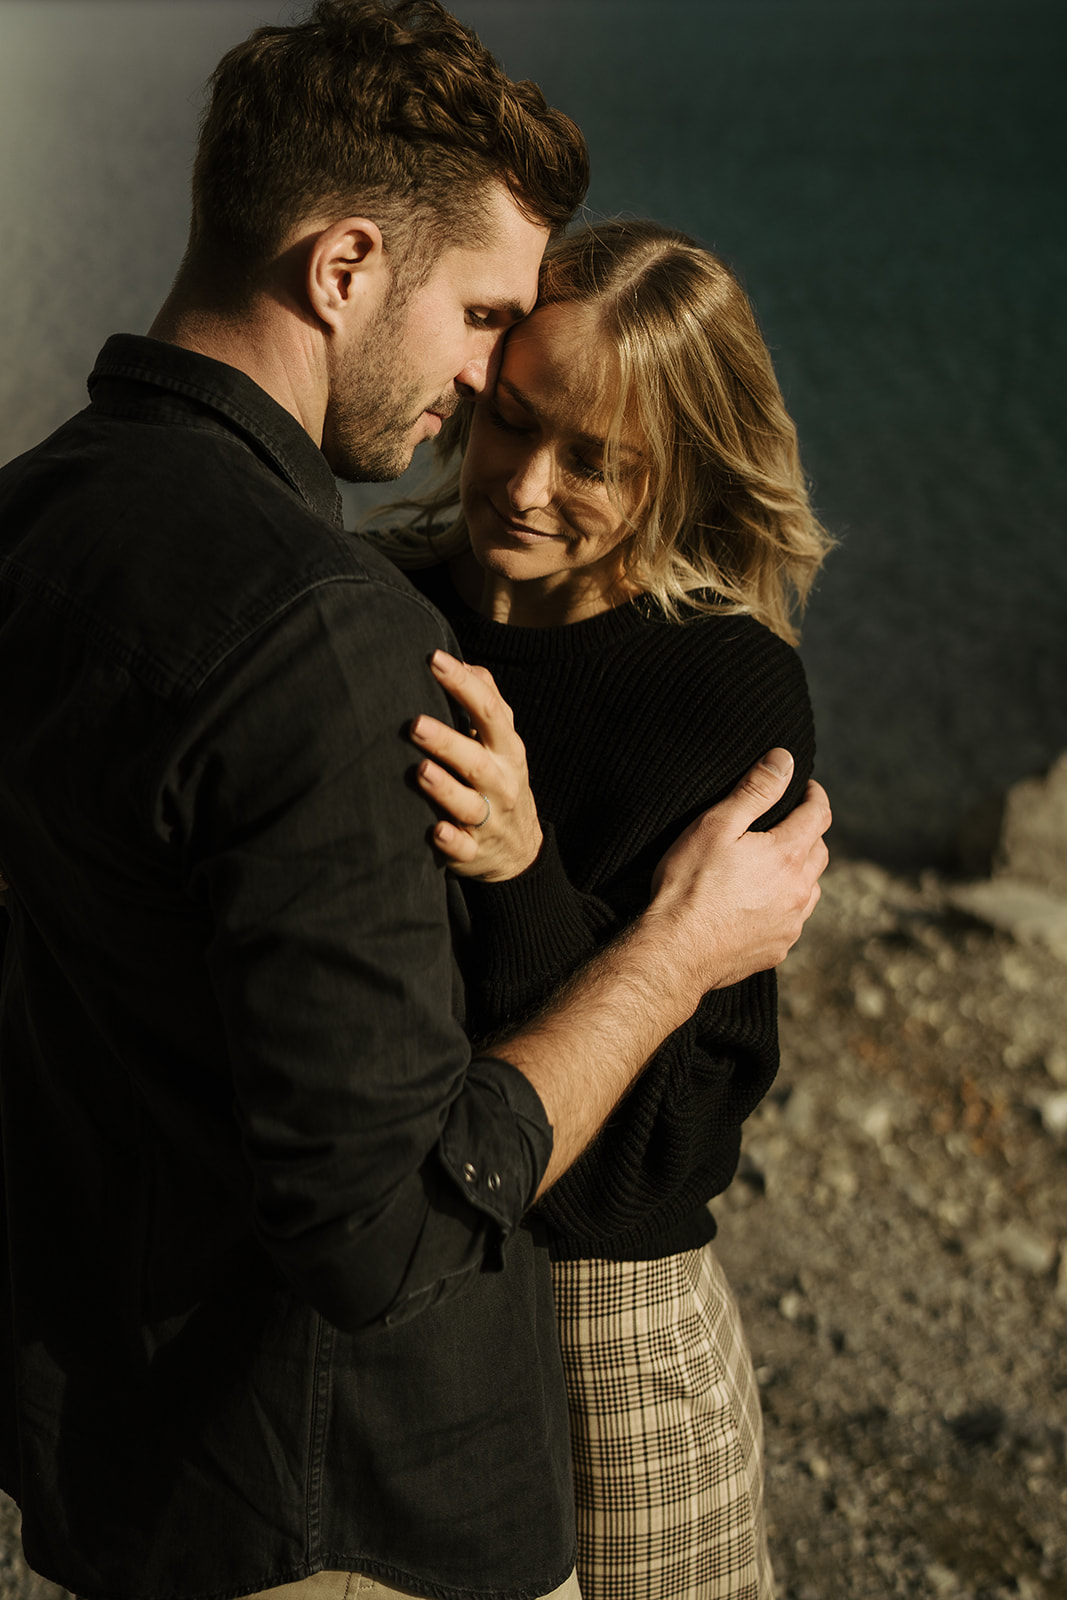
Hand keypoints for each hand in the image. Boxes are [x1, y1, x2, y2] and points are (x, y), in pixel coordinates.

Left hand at [411, 650, 542, 881]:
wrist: (522, 850)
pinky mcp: (475, 852)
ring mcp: (489, 819)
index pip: (489, 711)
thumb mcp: (503, 742)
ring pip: (469, 804)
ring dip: (445, 789)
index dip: (463, 685)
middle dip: (446, 742)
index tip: (434, 660)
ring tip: (420, 770)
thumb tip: (464, 663)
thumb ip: (487, 702)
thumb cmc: (500, 780)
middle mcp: (501, 782)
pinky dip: (451, 841)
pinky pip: (464, 849)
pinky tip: (436, 831)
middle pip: (476, 760)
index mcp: (507, 749)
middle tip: (415, 724)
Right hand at [647, 749, 830, 992]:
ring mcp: (791, 924)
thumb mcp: (717, 824)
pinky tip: (763, 903)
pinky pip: (794, 919)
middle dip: (809, 831)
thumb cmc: (689, 884)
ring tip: (777, 863)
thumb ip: (756, 790)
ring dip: (801, 871)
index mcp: (789, 854)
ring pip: (811, 888)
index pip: (818, 813)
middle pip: (820, 851)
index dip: (813, 794)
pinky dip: (786, 904)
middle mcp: (800, 890)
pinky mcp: (778, 949)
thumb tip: (785, 759)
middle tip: (789, 821)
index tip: (805, 787)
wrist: (674, 951)